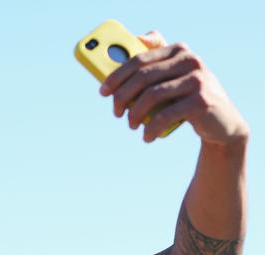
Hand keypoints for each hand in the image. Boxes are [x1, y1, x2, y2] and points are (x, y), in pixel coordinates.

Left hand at [100, 31, 248, 144]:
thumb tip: (127, 46)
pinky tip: (147, 136)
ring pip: (151, 96)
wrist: (222, 122)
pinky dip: (150, 128)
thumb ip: (153, 61)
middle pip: (142, 78)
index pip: (139, 59)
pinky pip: (164, 115)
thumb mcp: (172, 78)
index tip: (103, 92)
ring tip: (131, 125)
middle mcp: (190, 61)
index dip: (116, 76)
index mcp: (178, 50)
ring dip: (134, 114)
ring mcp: (197, 80)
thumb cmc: (186, 97)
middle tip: (116, 112)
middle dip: (122, 97)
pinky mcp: (201, 102)